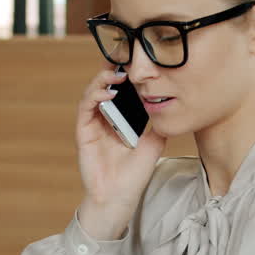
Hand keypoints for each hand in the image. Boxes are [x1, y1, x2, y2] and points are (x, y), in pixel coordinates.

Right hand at [75, 68, 166, 239]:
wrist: (120, 198)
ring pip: (93, 91)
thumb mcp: (155, 143)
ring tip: (118, 73)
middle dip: (114, 69)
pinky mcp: (83, 132)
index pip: (122, 90)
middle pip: (106, 86)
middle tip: (125, 56)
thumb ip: (158, 122)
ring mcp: (93, 124)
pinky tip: (110, 92)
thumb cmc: (135, 174)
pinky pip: (85, 107)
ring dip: (104, 79)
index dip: (128, 74)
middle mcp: (105, 118)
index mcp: (121, 119)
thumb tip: (171, 100)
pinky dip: (95, 96)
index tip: (139, 60)